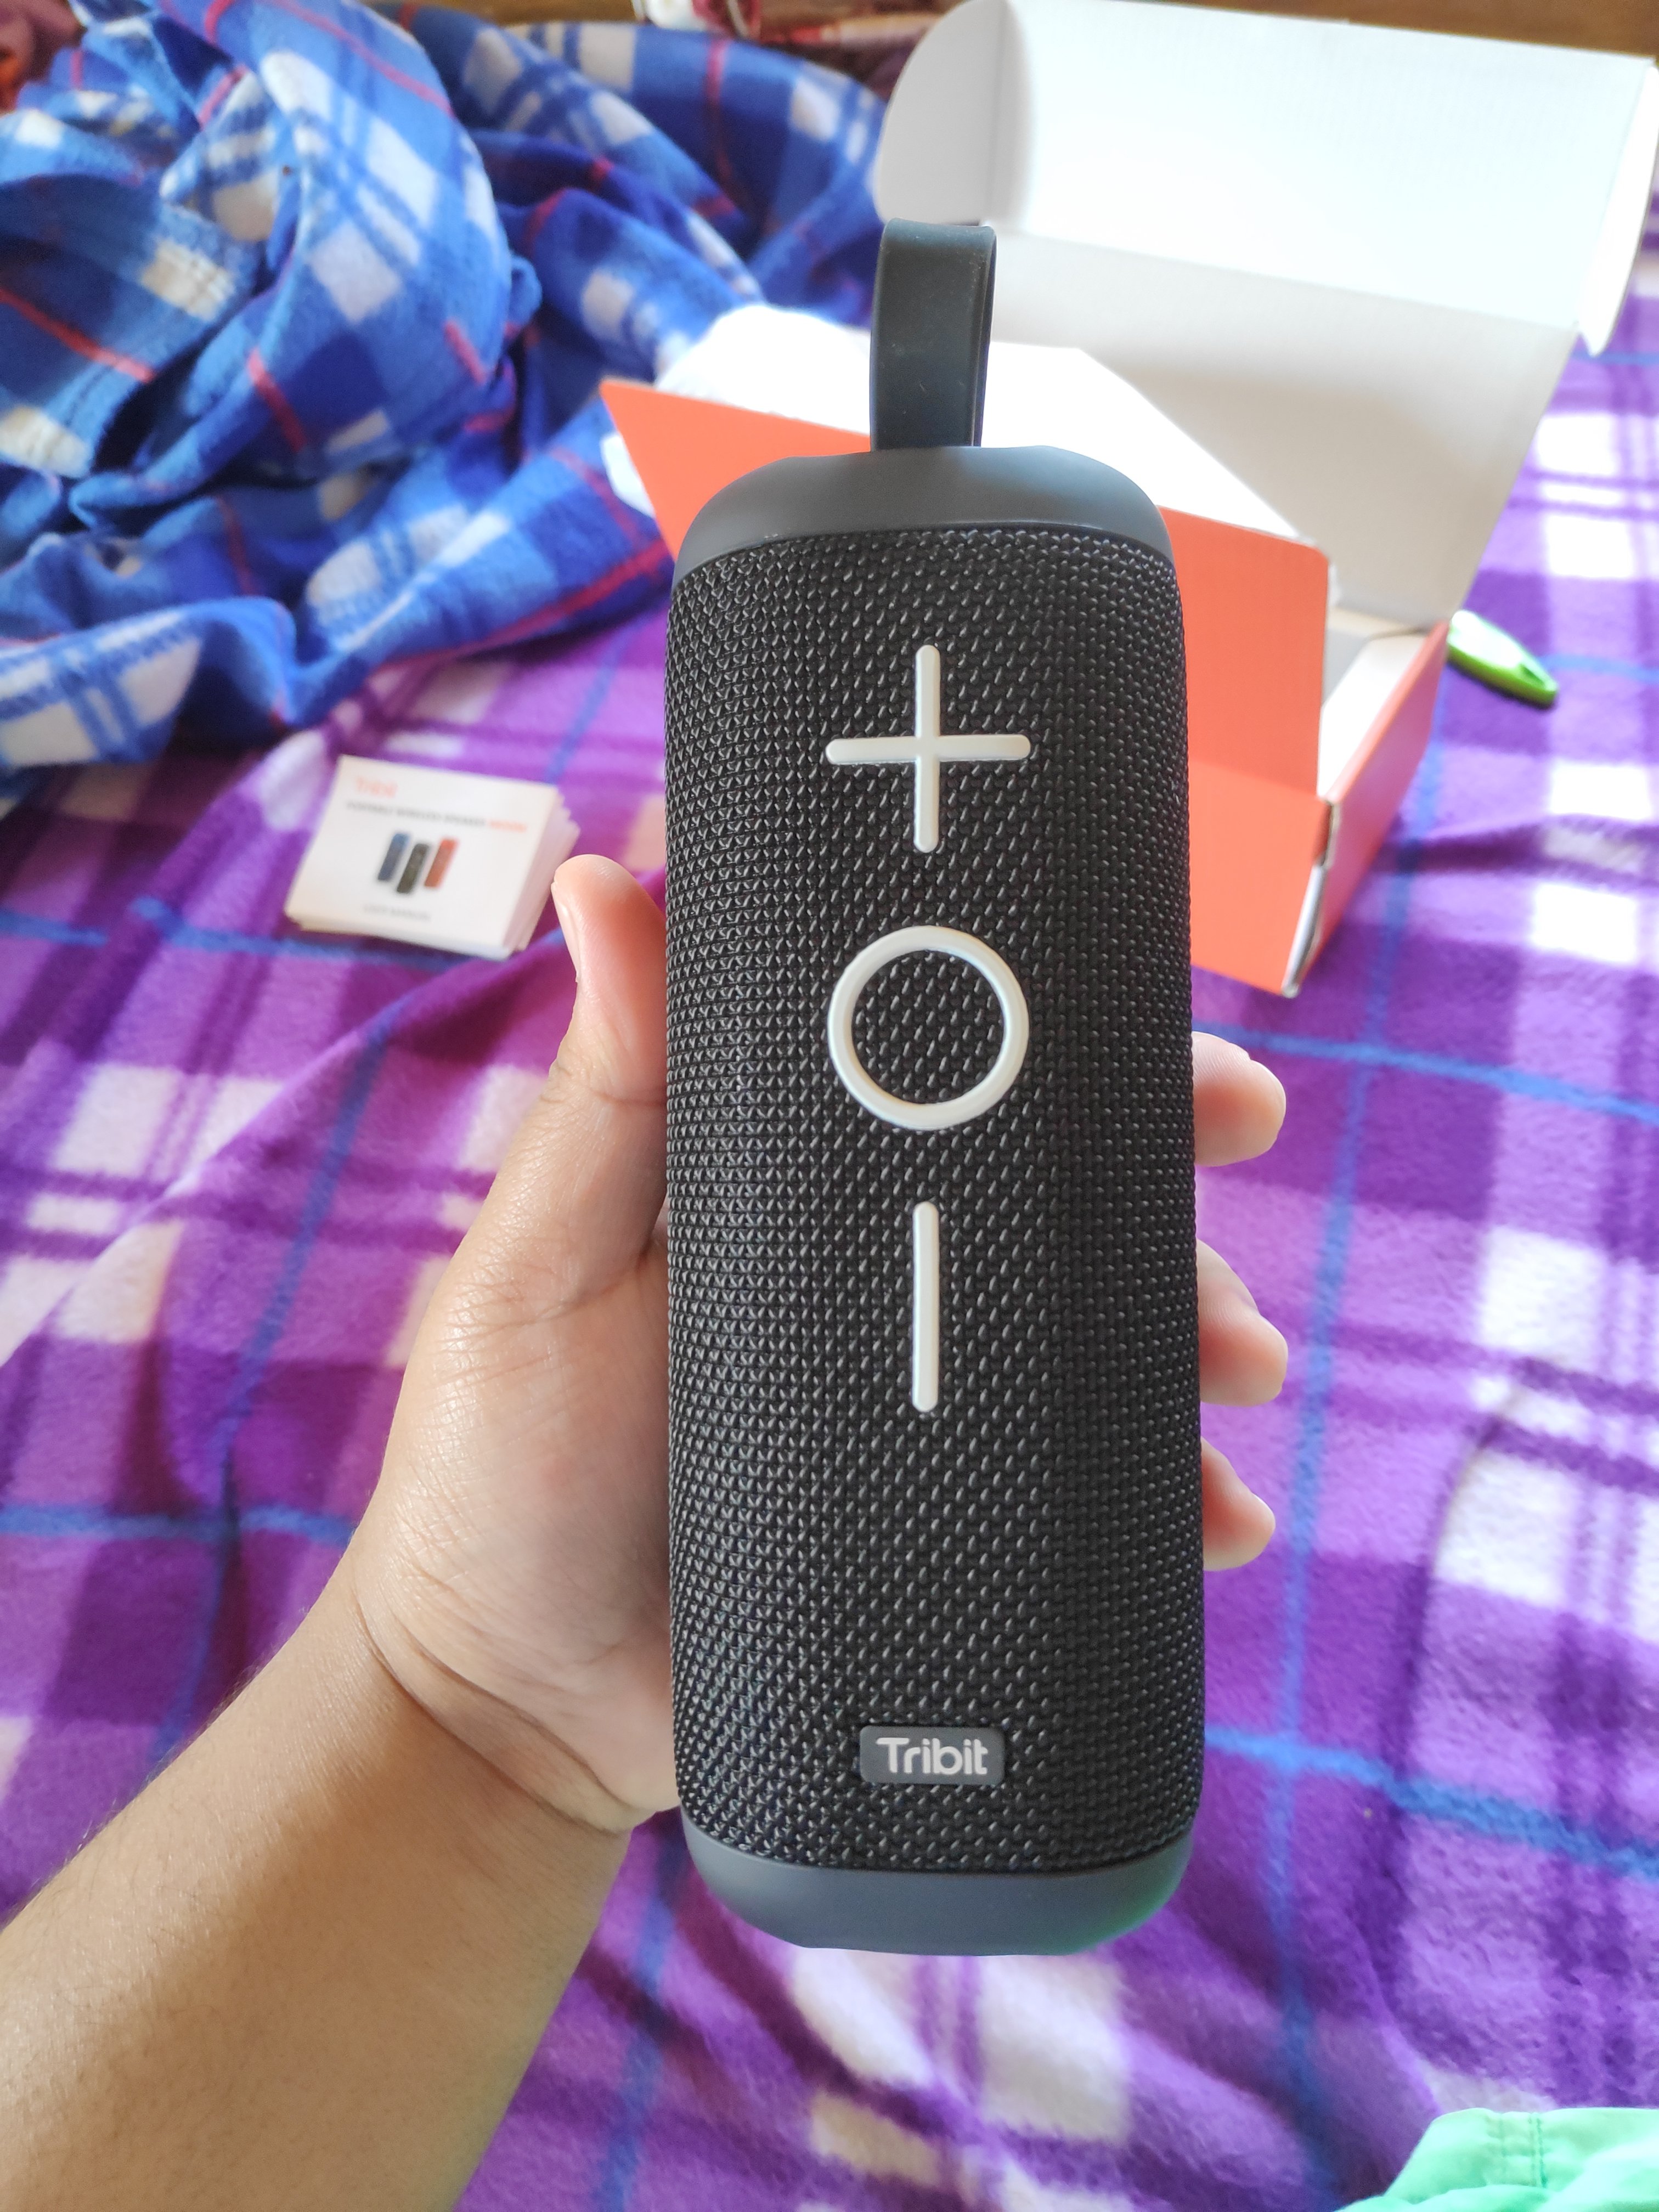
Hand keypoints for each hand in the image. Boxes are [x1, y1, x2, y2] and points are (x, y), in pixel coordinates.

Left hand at [348, 858, 1286, 1836]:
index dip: (1059, 1042)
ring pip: (1095, 1351)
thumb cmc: (499, 1465)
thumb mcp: (536, 1267)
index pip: (944, 1094)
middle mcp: (877, 1297)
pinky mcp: (950, 1544)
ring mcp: (925, 1422)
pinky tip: (1217, 1521)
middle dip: (1165, 1170)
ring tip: (1233, 1362)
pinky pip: (1092, 1515)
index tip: (1150, 1012)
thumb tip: (603, 885)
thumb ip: (602, 1098)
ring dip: (1190, 1336)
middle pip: (1054, 1208)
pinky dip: (1173, 1512)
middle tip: (1236, 1138)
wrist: (511, 1705)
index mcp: (794, 1206)